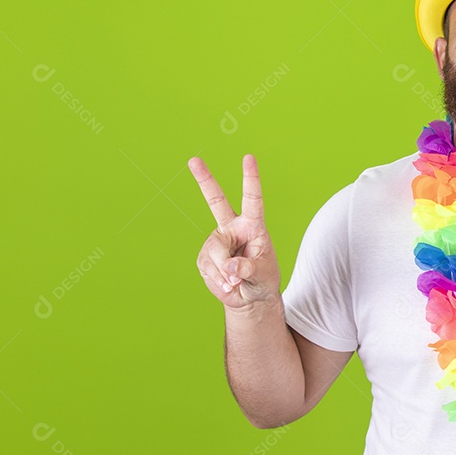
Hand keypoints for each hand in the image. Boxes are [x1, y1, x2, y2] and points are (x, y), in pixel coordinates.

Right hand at [189, 154, 280, 310]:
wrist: (250, 297)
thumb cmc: (262, 279)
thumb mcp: (263, 275)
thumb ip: (249, 269)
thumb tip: (231, 265)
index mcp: (252, 225)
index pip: (252, 199)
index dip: (250, 179)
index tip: (249, 157)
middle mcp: (232, 228)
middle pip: (216, 201)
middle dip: (204, 180)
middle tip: (193, 160)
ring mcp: (216, 241)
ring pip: (214, 252)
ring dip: (225, 273)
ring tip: (236, 283)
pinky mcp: (205, 256)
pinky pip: (208, 267)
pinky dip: (218, 280)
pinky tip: (227, 285)